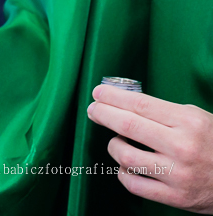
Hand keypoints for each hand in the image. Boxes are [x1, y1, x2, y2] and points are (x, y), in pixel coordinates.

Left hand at [87, 84, 212, 212]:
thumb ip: (165, 112)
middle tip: (93, 110)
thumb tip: (126, 102)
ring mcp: (178, 174)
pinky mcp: (175, 197)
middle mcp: (182, 147)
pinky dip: (123, 173)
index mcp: (189, 122)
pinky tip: (126, 166)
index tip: (98, 93)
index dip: (113, 97)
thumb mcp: (198, 119)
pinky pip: (133, 184)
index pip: (140, 105)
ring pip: (125, 156)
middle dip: (103, 114)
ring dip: (114, 146)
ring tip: (118, 141)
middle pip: (128, 126)